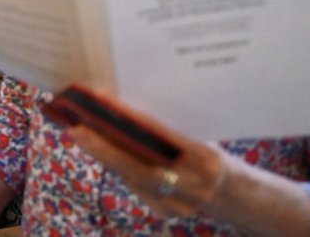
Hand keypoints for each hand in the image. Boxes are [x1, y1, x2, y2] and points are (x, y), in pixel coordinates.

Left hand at [66, 90, 226, 219]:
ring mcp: (180, 204)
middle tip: (77, 127)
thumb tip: (124, 107)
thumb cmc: (210, 154)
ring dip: (104, 156)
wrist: (232, 193)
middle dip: (104, 147)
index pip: (159, 133)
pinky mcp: (167, 211)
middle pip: (139, 165)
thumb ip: (167, 128)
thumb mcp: (198, 136)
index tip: (100, 99)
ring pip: (132, 177)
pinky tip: (101, 153)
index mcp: (204, 157)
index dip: (128, 117)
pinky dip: (118, 168)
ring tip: (81, 135)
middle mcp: (193, 184)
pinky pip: (135, 186)